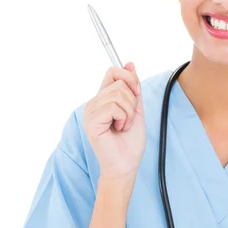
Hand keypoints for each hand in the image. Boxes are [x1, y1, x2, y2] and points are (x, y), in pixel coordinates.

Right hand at [83, 62, 145, 177]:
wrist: (126, 163)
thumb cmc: (130, 140)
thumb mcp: (136, 108)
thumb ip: (133, 87)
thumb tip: (130, 63)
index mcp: (103, 98)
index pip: (113, 72)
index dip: (129, 77)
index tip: (137, 92)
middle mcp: (94, 103)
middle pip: (119, 83)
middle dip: (133, 101)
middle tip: (128, 119)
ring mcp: (90, 112)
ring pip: (119, 94)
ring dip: (129, 112)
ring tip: (123, 125)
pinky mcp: (91, 121)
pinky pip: (114, 107)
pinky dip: (123, 118)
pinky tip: (118, 129)